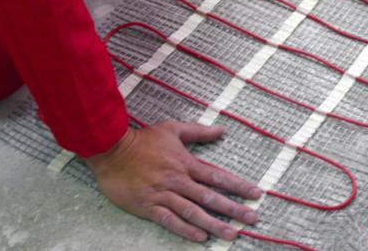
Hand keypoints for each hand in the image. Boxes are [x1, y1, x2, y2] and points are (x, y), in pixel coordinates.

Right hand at [85, 122, 262, 241]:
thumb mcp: (172, 130)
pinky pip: (170, 220)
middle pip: (211, 197)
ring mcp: (163, 194)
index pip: (218, 177)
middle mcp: (178, 181)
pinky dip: (185, 229)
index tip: (256, 194)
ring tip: (232, 234)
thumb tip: (222, 130)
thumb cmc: (142, 139)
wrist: (110, 150)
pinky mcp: (148, 206)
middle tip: (252, 218)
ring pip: (193, 211)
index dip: (239, 186)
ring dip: (214, 223)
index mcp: (186, 164)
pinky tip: (200, 237)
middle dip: (234, 209)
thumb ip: (198, 132)